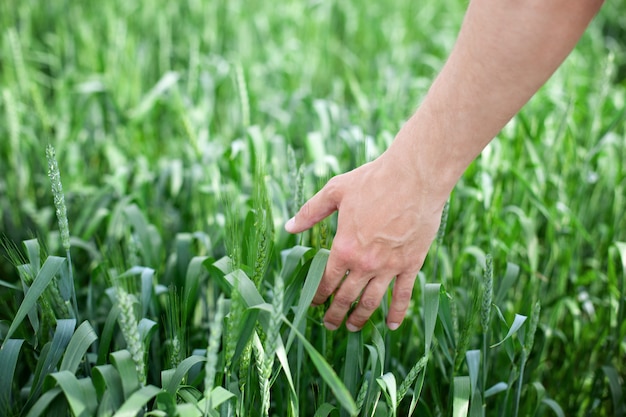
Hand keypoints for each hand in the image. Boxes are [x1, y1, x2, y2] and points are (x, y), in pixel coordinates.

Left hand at [285, 145, 447, 331]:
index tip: (314, 303)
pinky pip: (403, 295)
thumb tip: (289, 226)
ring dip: (360, 318)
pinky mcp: (412, 264)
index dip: (318, 295)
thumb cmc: (373, 180)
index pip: (327, 281)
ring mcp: (390, 266)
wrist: (415, 176)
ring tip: (352, 328)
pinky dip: (397, 313)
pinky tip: (391, 326)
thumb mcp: (335, 191)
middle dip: (335, 314)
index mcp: (344, 248)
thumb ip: (310, 212)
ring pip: (372, 302)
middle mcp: (365, 264)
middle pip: (347, 297)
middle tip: (329, 325)